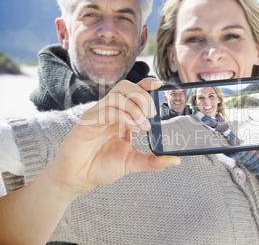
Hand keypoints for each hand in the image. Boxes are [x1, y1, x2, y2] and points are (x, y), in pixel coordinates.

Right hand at [48, 78, 180, 196]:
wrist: (78, 179)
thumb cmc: (101, 167)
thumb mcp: (133, 163)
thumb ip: (154, 161)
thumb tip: (176, 161)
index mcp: (121, 116)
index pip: (134, 91)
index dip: (146, 84)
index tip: (160, 85)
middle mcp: (110, 111)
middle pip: (126, 87)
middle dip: (143, 96)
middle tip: (152, 114)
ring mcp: (98, 115)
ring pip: (117, 95)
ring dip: (135, 107)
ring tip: (144, 126)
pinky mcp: (87, 122)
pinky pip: (106, 109)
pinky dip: (123, 116)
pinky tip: (131, 129)